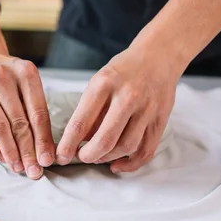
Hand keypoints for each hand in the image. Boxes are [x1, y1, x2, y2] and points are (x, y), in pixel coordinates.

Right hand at [0, 52, 55, 178]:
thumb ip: (34, 109)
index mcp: (26, 72)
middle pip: (20, 122)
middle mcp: (3, 76)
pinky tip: (2, 157)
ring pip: (0, 127)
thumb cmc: (7, 77)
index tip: (47, 160)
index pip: (38, 112)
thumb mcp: (25, 83)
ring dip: (10, 151)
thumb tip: (44, 149)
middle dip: (28, 150)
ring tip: (18, 167)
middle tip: (34, 171)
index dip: (43, 140)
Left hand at [55, 46, 180, 172]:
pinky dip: (130, 164)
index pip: (80, 123)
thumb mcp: (98, 82)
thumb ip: (89, 112)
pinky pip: (146, 151)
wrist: (159, 56)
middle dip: (88, 156)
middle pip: (105, 140)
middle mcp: (127, 96)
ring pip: (125, 147)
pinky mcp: (160, 119)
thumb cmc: (122, 72)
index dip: (68, 145)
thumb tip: (77, 143)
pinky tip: (116, 165)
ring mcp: (147, 109)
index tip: (60, 156)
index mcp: (104, 84)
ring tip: (97, 157)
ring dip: (107, 159)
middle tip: (80, 158)